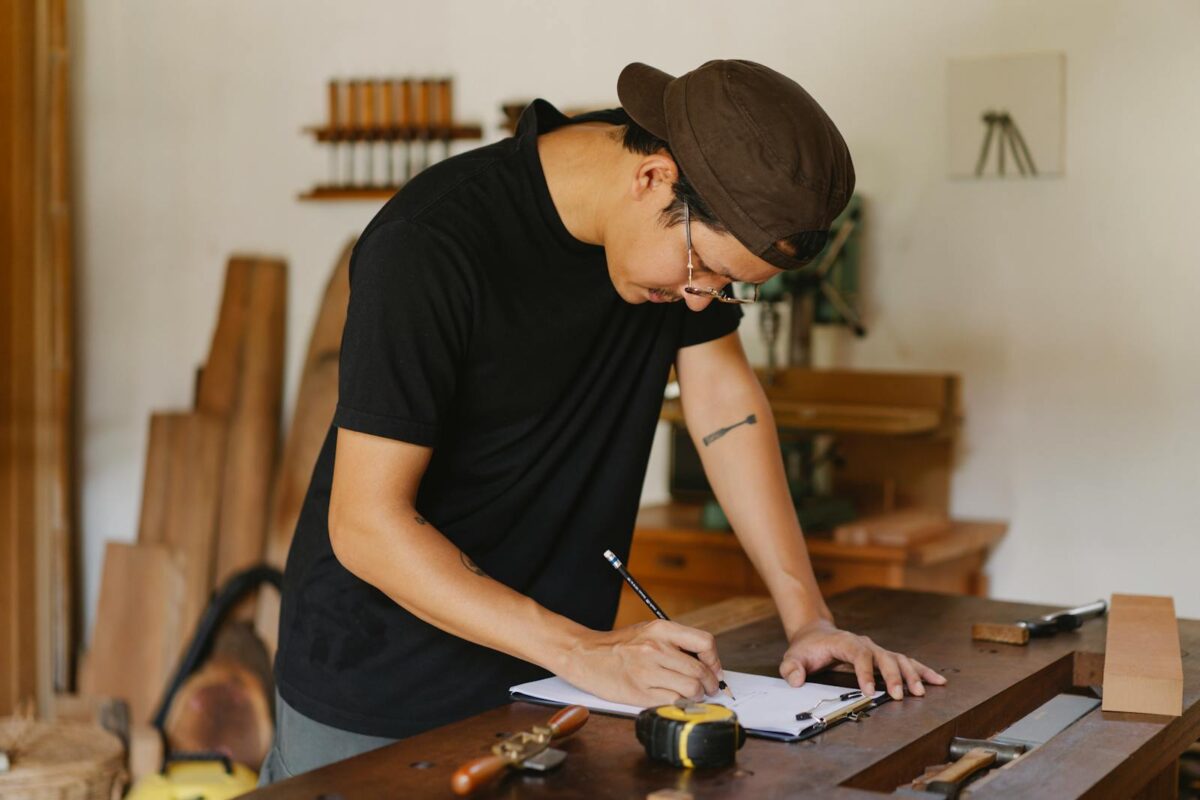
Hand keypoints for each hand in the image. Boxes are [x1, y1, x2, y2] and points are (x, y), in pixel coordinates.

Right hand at [561, 619, 724, 706]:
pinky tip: (676, 700)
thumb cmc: (618, 645)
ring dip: (697, 696)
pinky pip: (674, 702)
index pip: (704, 642)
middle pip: (700, 671)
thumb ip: (675, 642)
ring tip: (692, 695)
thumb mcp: (648, 631)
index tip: (715, 670)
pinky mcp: (640, 693)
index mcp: (660, 629)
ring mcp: (647, 672)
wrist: (585, 655)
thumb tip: (706, 663)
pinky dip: (681, 704)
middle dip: (710, 684)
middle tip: (708, 689)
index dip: (715, 660)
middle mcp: (656, 648)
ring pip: (691, 689)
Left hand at [779, 619, 946, 699]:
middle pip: (884, 657)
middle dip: (893, 676)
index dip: (865, 672)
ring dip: (912, 675)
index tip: (869, 691)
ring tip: (922, 691)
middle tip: (900, 696)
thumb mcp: (793, 657)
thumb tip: (796, 681)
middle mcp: (865, 643)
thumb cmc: (806, 648)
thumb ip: (792, 668)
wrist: (816, 634)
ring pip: (898, 659)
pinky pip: (905, 662)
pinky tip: (937, 681)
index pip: (858, 654)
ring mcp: (876, 649)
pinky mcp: (883, 657)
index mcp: (844, 642)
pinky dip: (922, 671)